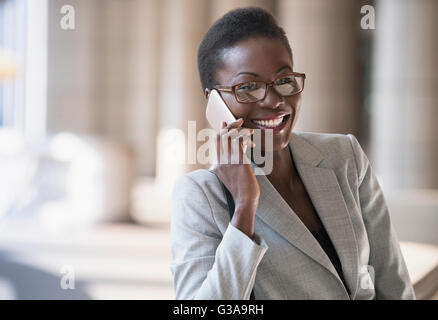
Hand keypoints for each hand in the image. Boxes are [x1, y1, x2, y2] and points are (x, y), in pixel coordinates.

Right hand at [212, 118, 259, 237]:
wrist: (244, 203)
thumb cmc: (241, 194)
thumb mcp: (231, 179)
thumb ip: (231, 168)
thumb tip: (238, 159)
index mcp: (218, 166)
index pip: (216, 143)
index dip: (220, 131)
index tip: (225, 123)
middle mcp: (222, 161)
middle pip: (221, 137)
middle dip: (229, 126)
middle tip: (239, 121)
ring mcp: (229, 161)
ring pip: (230, 137)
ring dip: (240, 130)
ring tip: (249, 129)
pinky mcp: (239, 161)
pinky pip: (239, 142)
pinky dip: (244, 136)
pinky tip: (251, 136)